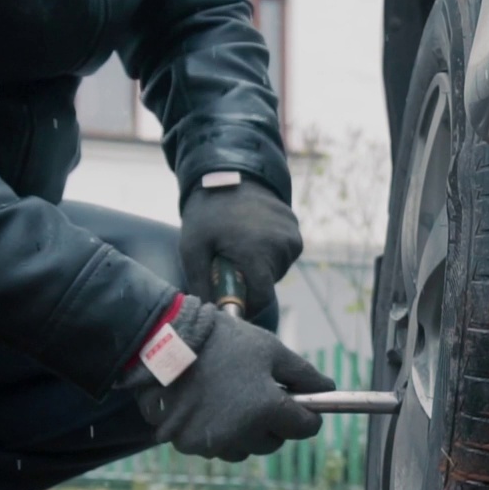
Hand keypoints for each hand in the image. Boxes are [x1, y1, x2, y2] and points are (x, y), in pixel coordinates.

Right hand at [119, 296, 335, 460]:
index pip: (305, 429)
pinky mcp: (188, 446)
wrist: (166, 343)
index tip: (302, 404)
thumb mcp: (271, 350)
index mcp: (267, 409)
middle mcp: (241, 433)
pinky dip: (218, 433)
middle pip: (274, 443)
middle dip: (274, 423)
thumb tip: (328, 390)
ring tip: (232, 398)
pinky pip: (216, 448)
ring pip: (245, 449)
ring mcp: (213, 442)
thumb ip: (305, 375)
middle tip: (261, 394)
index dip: (307, 415)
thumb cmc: (224, 342)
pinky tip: (210, 406)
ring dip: (246, 432)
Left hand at [180, 178, 301, 318]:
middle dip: (250, 282)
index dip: (247, 306)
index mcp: (258, 253)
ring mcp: (292, 236)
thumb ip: (200, 284)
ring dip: (261, 266)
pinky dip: (270, 252)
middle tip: (230, 264)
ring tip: (241, 246)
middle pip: (270, 284)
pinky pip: (284, 253)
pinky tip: (253, 236)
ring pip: (278, 270)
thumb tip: (210, 316)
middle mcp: (282, 246)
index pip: (263, 299)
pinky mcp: (296, 229)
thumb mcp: (192, 248)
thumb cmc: (207, 213)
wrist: (229, 173)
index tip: (231, 300)